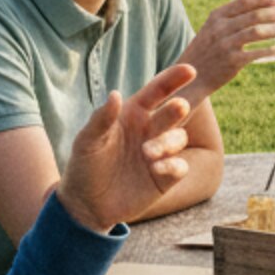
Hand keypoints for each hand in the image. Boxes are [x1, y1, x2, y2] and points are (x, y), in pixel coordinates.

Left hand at [57, 62, 196, 232]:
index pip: (157, 91)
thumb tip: (116, 94)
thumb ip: (102, 118)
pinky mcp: (166, 177)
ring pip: (179, 138)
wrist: (87, 205)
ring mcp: (160, 153)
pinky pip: (180, 166)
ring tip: (147, 153)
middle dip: (178, 108)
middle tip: (179, 107)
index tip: (190, 70)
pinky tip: (156, 168)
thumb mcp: (87, 141)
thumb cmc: (85, 166)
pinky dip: (172, 165)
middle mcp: (151, 130)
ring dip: (168, 142)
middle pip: (174, 112)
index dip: (174, 79)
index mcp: (133, 113)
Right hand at [181, 0, 274, 96]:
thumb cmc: (207, 49)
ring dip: (274, 29)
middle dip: (273, 13)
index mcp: (216, 17)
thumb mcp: (211, 29)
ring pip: (257, 32)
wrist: (193, 75)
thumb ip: (229, 19)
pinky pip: (257, 53)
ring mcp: (226, 45)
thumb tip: (260, 10)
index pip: (243, 2)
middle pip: (253, 16)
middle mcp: (220, 29)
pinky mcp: (232, 62)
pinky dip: (271, 51)